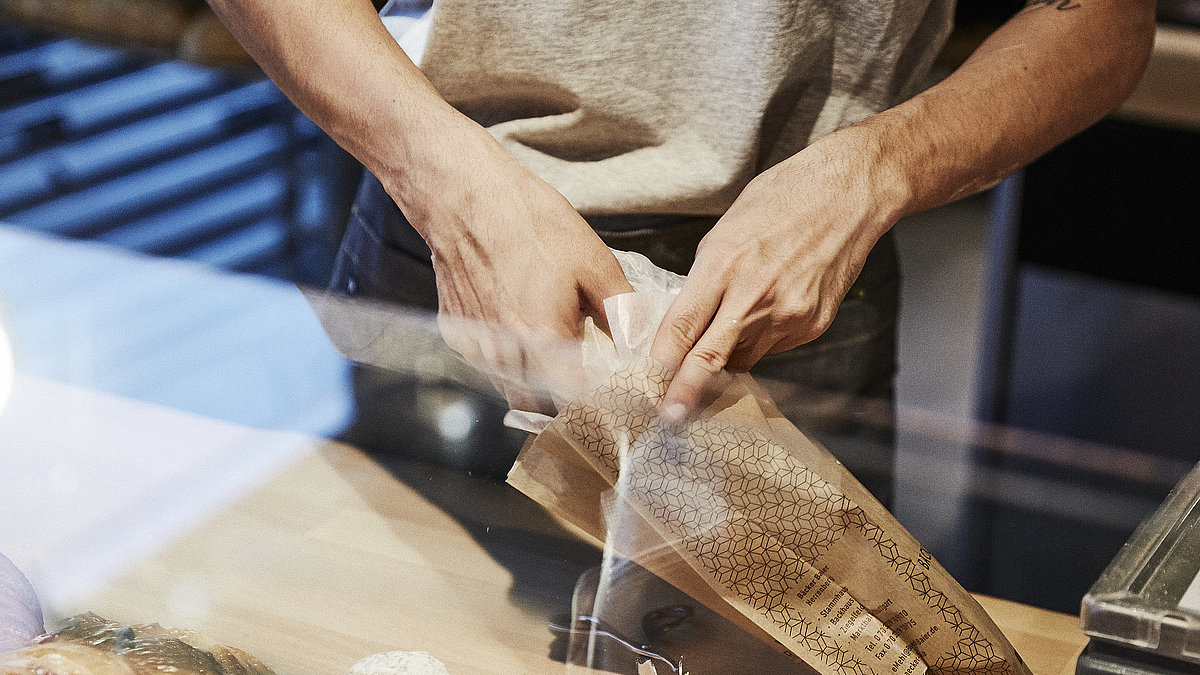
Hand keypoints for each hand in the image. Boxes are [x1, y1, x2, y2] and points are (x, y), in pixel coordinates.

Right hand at [387, 123, 632, 412]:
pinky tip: (527, 335)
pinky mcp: (459, 336)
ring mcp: (477, 348)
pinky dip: (513, 363)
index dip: (602, 404)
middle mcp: (505, 354)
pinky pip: (492, 367)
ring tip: (563, 363)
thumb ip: (620, 313)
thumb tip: (640, 345)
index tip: (619, 399)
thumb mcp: (594, 263)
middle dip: (570, 404)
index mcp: (543, 340)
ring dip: (540, 388)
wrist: (465, 197)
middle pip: (544, 407)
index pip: (578, 401)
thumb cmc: (529, 223)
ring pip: (513, 391)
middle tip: (594, 386)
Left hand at [649, 135, 901, 421]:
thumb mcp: (725, 231)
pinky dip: (760, 341)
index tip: (645, 388)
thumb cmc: (783, 199)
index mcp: (724, 266)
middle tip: (668, 418)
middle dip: (686, 393)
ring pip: (743, 358)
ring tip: (710, 365)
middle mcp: (756, 297)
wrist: (849, 193)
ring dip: (724, 365)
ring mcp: (789, 315)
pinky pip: (774, 347)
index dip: (660, 364)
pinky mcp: (813, 324)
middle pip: (710, 359)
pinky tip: (765, 317)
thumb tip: (687, 321)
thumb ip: (704, 280)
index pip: (682, 328)